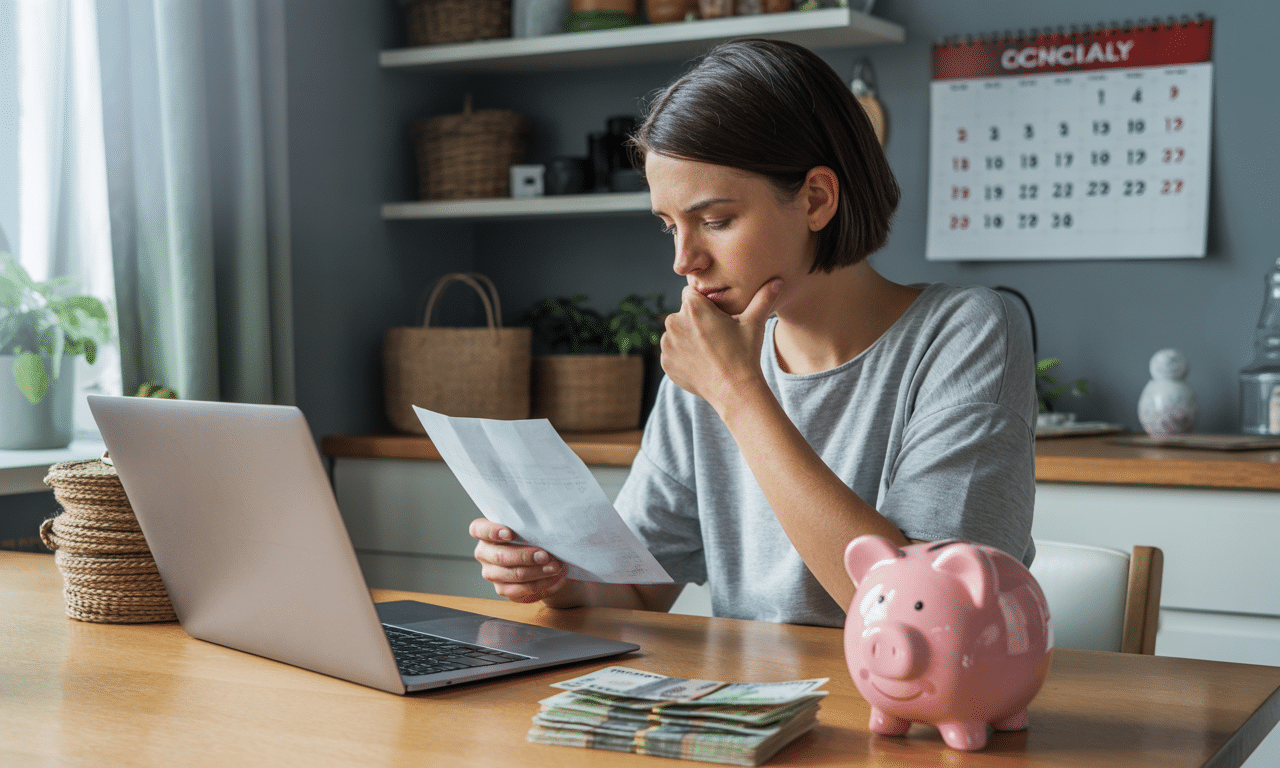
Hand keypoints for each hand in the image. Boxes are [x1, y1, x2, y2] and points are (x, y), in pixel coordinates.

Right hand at [469, 518, 566, 602]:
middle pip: (500, 557)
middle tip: (546, 556)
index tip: (510, 533)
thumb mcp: (530, 526)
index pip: (479, 530)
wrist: (540, 556)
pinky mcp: (504, 589)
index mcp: (484, 532)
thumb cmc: (532, 535)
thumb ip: (531, 526)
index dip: (492, 532)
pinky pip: (522, 591)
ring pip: (513, 576)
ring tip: (556, 568)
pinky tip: (557, 579)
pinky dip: (543, 585)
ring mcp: (492, 573)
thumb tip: (547, 531)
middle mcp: (484, 554)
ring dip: (538, 573)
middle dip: (526, 557)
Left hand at [660, 278, 783, 412]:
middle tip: (716, 336)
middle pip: (683, 313)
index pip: (691, 293)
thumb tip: (779, 280)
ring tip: (709, 350)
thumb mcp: (755, 323)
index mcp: (693, 308)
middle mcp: (674, 323)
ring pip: (677, 333)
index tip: (716, 316)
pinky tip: (701, 363)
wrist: (735, 391)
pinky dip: (683, 356)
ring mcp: (668, 344)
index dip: (704, 303)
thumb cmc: (745, 354)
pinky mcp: (665, 362)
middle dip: (695, 321)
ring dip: (687, 338)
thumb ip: (763, 298)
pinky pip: (672, 353)